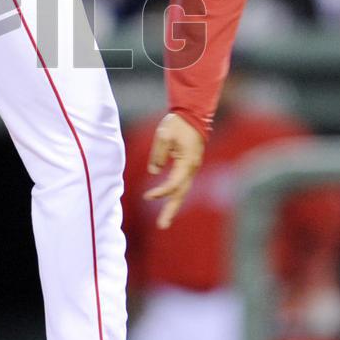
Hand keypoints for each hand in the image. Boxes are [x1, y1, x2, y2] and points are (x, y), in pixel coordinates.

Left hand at [144, 113, 204, 229]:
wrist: (192, 114)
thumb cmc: (177, 123)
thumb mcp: (164, 135)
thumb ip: (159, 154)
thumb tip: (154, 171)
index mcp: (188, 162)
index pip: (174, 183)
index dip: (161, 192)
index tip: (147, 196)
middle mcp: (192, 168)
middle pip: (181, 193)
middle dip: (171, 210)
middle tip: (162, 226)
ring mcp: (192, 168)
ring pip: (182, 190)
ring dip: (173, 205)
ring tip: (164, 221)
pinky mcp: (188, 166)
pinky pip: (181, 184)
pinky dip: (174, 194)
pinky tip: (167, 203)